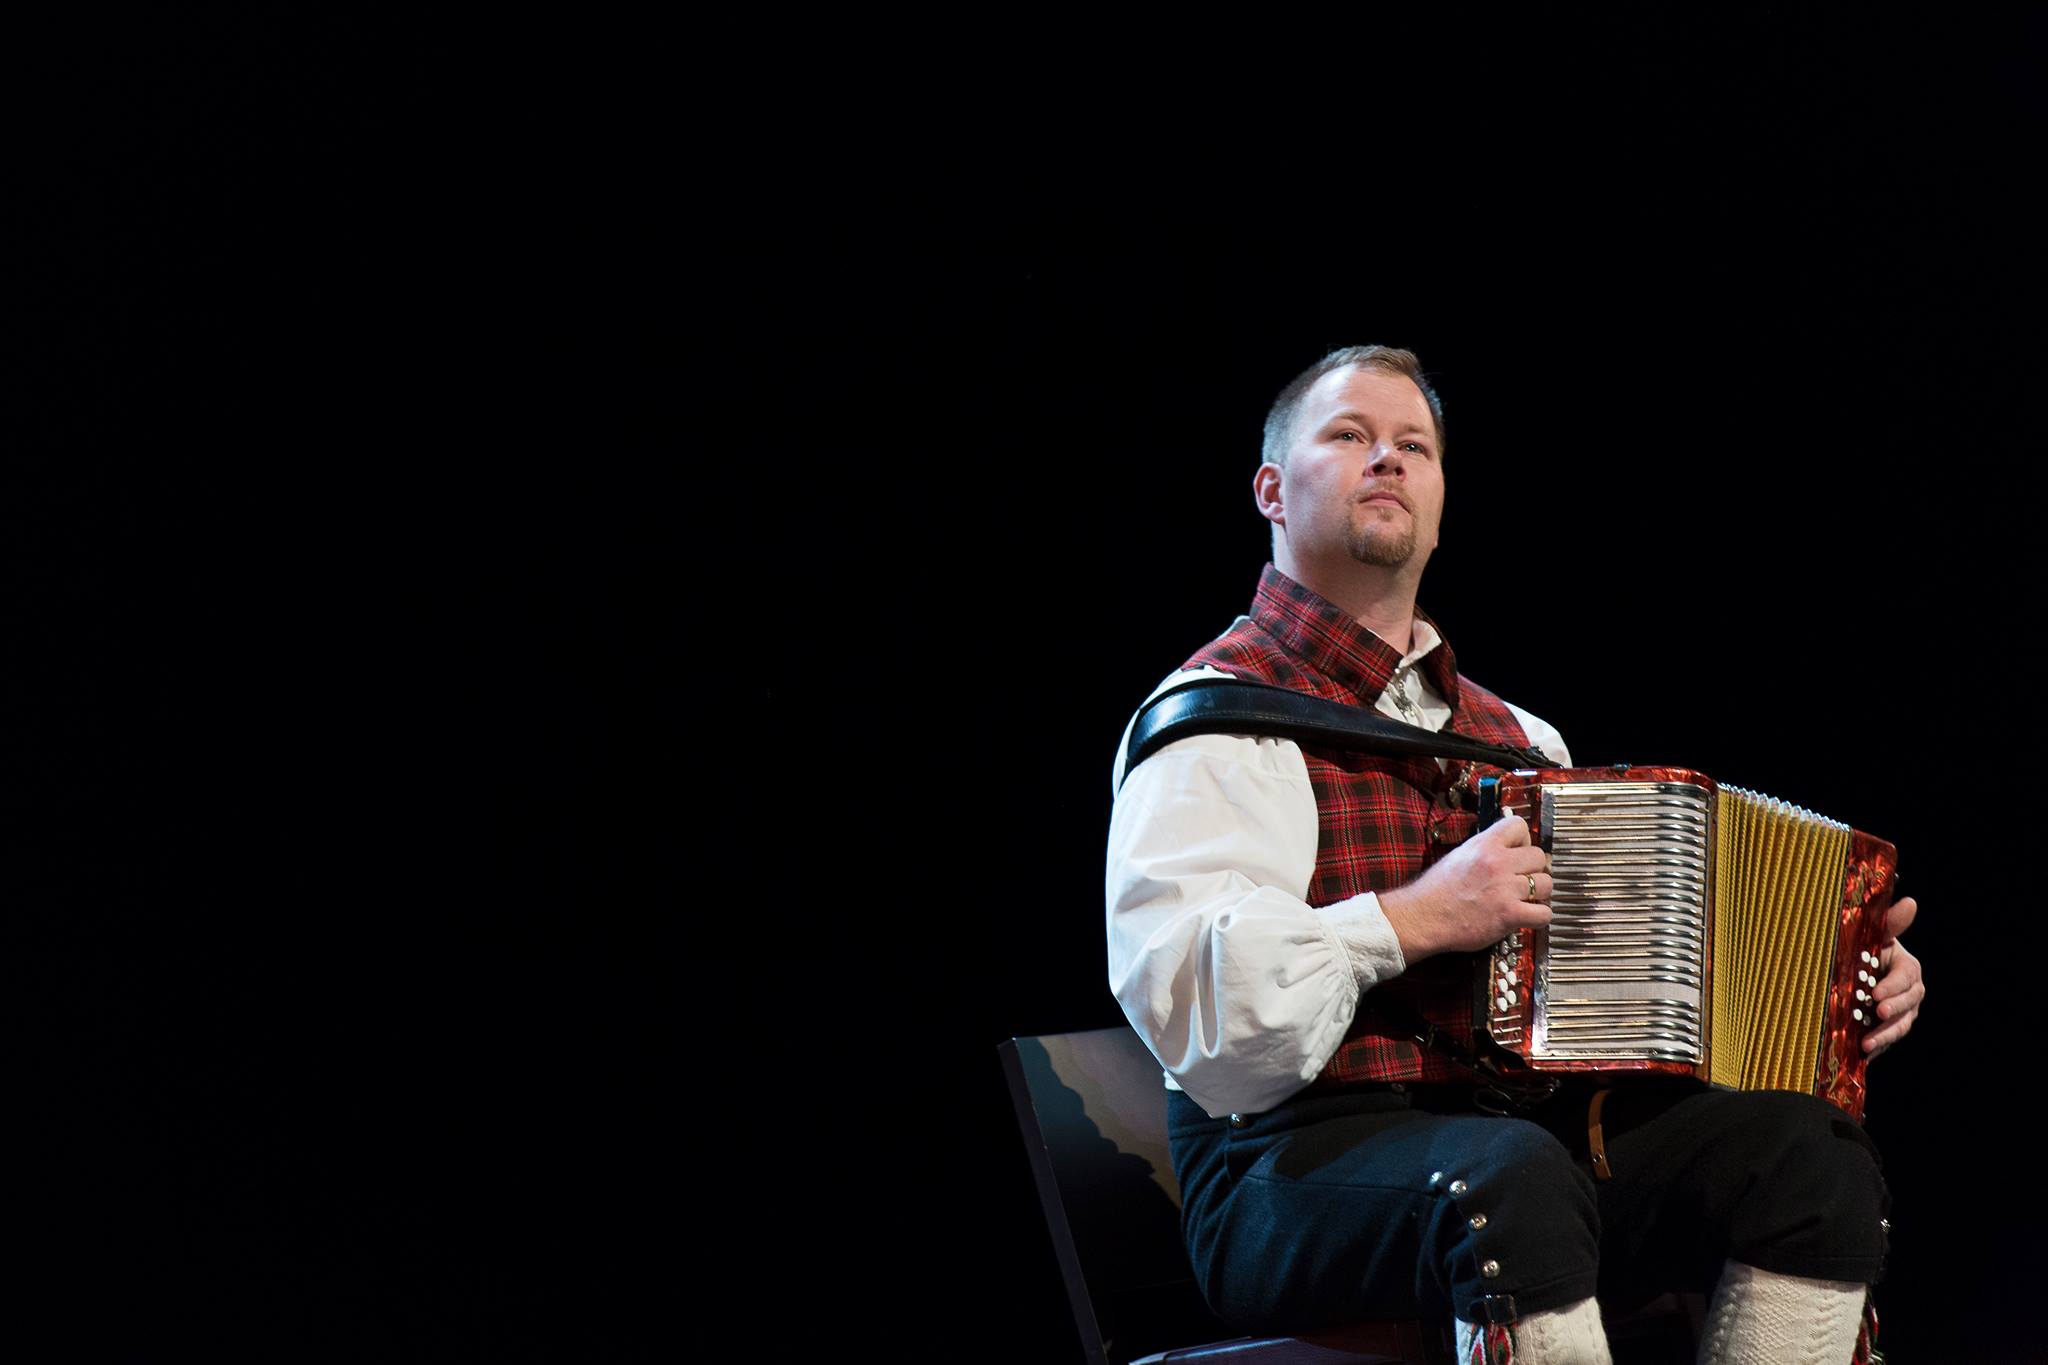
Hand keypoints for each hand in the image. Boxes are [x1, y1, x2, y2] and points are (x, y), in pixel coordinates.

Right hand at [1379, 815, 1551, 963]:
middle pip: (1540, 856)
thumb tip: (1505, 847)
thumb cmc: (1435, 891)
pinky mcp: (1509, 914)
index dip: (1523, 840)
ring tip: (1525, 900)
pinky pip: (1543, 914)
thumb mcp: (1458, 856)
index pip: (1520, 825)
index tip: (1518, 853)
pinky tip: (1527, 917)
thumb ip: (1484, 849)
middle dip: (1534, 869)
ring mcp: (1505, 889)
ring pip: (1546, 884)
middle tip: (1522, 880)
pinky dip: (1539, 918)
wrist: (1422, 917)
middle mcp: (1497, 863)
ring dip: (1539, 894)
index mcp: (1483, 845)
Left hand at [1863, 896, 1923, 1056]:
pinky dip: (1878, 1046)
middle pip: (1908, 1004)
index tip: (1875, 995)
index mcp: (1907, 967)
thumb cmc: (1864, 949)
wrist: (1852, 970)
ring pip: (1901, 1025)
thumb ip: (1890, 923)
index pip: (1907, 977)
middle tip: (1876, 1013)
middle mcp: (1910, 991)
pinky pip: (1888, 1038)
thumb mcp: (1873, 935)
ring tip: (1867, 1043)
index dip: (1894, 987)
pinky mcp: (1889, 1028)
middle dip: (1893, 1010)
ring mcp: (1902, 1012)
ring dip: (1886, 1034)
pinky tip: (1864, 1053)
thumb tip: (1911, 902)